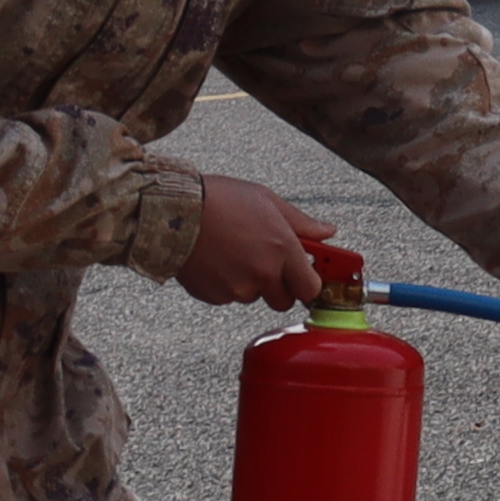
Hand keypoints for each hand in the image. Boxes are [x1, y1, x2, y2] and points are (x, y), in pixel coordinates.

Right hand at [177, 172, 344, 306]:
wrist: (172, 211)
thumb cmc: (220, 199)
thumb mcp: (267, 201)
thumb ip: (301, 223)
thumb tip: (327, 232)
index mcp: (282, 249)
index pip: (311, 288)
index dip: (309, 283)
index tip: (306, 276)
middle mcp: (262, 273)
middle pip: (284, 300)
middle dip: (280, 286)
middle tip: (267, 263)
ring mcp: (236, 288)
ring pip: (253, 296)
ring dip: (250, 283)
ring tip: (234, 252)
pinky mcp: (213, 296)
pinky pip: (228, 297)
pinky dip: (226, 284)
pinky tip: (217, 260)